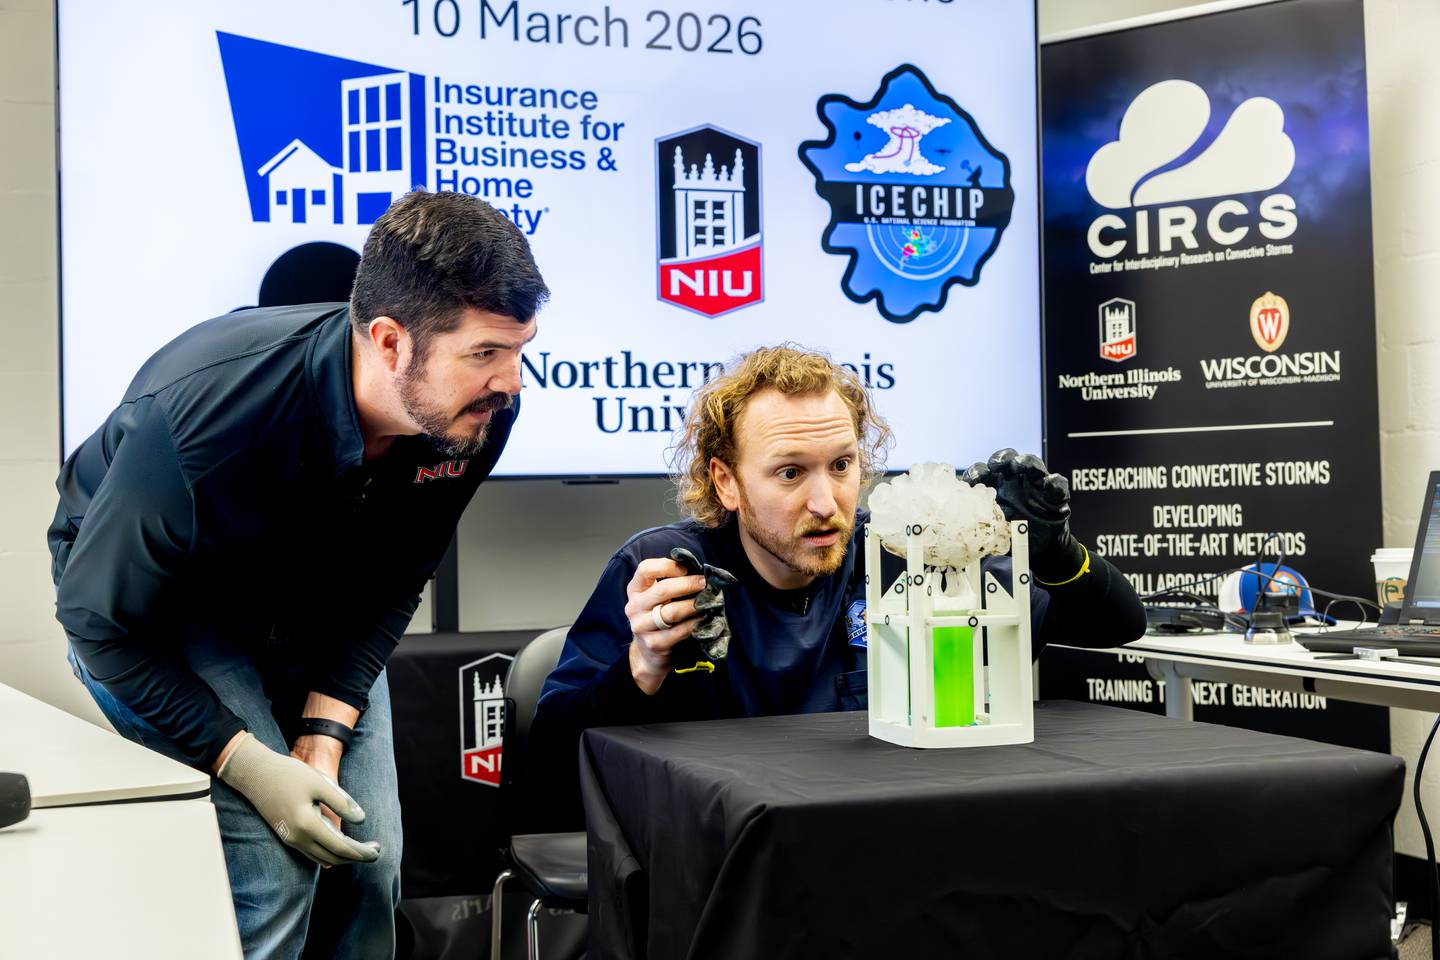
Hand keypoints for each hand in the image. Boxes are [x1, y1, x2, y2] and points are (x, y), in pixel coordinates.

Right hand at [217, 733, 379, 866]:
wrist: (255, 774)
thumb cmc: (289, 774)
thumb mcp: (320, 783)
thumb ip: (342, 802)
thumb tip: (361, 820)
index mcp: (307, 825)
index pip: (341, 848)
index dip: (361, 852)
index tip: (378, 851)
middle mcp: (297, 838)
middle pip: (332, 858)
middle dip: (356, 857)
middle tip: (376, 851)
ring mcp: (290, 839)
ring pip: (321, 858)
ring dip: (343, 857)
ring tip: (362, 849)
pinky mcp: (287, 836)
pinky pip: (311, 852)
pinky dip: (329, 853)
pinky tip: (339, 848)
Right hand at [624, 558, 706, 694]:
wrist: (649, 652)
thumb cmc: (658, 615)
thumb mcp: (657, 597)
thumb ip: (670, 582)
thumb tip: (699, 571)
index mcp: (635, 590)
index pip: (646, 569)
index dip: (668, 566)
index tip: (686, 569)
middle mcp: (634, 607)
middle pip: (662, 590)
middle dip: (688, 584)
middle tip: (705, 583)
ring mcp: (641, 627)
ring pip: (672, 612)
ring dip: (694, 605)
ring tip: (708, 601)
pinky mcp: (653, 644)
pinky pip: (679, 631)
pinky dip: (695, 623)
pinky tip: (704, 618)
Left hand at [962, 449, 1083, 581]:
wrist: (1040, 549)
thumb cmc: (1014, 535)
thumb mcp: (994, 531)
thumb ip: (982, 525)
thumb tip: (964, 526)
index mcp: (997, 487)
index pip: (984, 472)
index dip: (978, 471)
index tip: (976, 478)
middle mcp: (1016, 481)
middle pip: (1008, 458)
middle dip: (1001, 458)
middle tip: (996, 465)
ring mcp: (1036, 485)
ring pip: (1033, 464)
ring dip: (1026, 462)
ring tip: (1019, 465)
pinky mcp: (1055, 495)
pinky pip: (1057, 484)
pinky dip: (1055, 483)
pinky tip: (1050, 485)